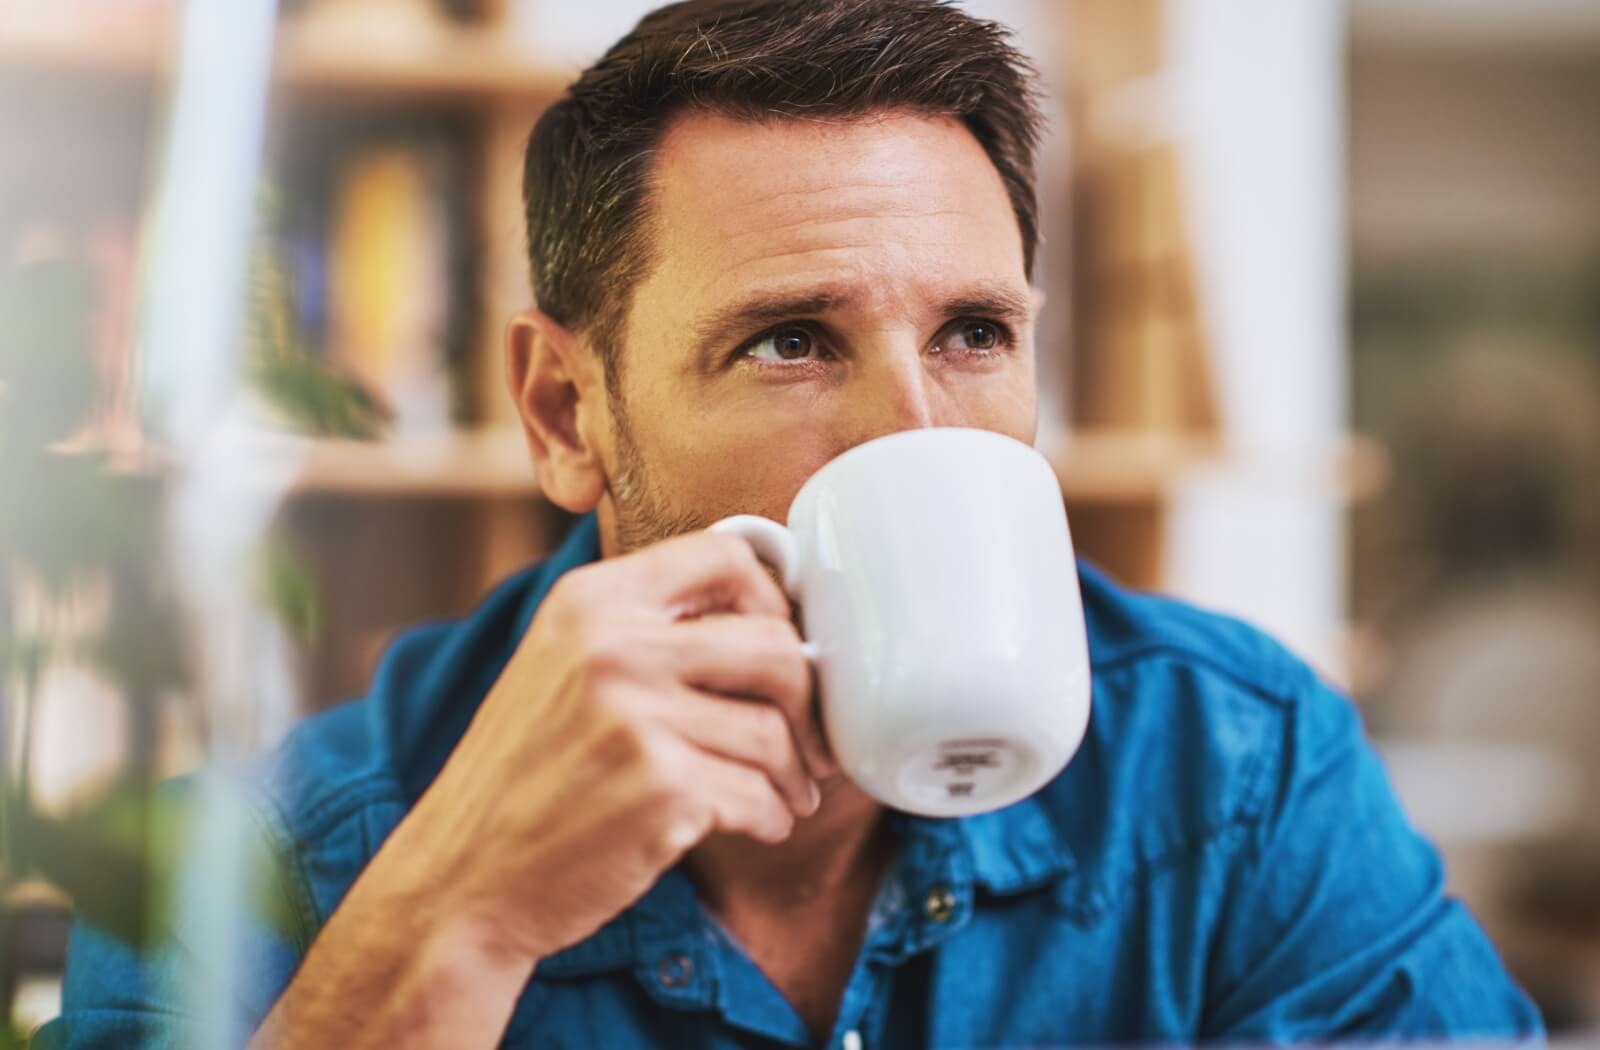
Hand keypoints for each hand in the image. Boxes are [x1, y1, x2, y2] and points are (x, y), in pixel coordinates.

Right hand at [392, 528, 835, 963]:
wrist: (463, 876)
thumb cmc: (528, 775)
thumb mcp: (564, 665)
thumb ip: (647, 628)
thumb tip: (774, 618)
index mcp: (591, 600)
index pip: (727, 556)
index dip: (775, 600)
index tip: (783, 645)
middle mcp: (613, 645)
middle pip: (774, 643)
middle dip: (805, 701)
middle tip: (807, 740)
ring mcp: (637, 717)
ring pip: (775, 731)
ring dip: (793, 773)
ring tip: (784, 794)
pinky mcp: (661, 789)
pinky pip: (761, 795)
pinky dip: (773, 816)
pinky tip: (759, 824)